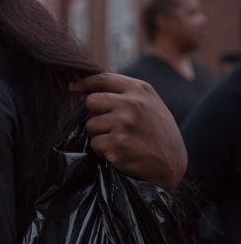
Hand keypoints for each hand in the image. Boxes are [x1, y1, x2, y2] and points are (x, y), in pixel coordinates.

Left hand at [70, 73, 185, 189]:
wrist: (171, 164)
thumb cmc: (158, 134)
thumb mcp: (150, 105)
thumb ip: (127, 94)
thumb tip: (92, 89)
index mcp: (139, 90)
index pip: (103, 79)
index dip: (84, 83)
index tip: (73, 87)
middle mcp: (131, 103)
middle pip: (91, 102)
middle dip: (94, 115)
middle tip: (108, 126)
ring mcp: (123, 123)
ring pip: (90, 125)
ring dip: (99, 135)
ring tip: (118, 141)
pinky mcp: (117, 144)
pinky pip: (95, 144)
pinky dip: (102, 150)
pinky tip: (119, 152)